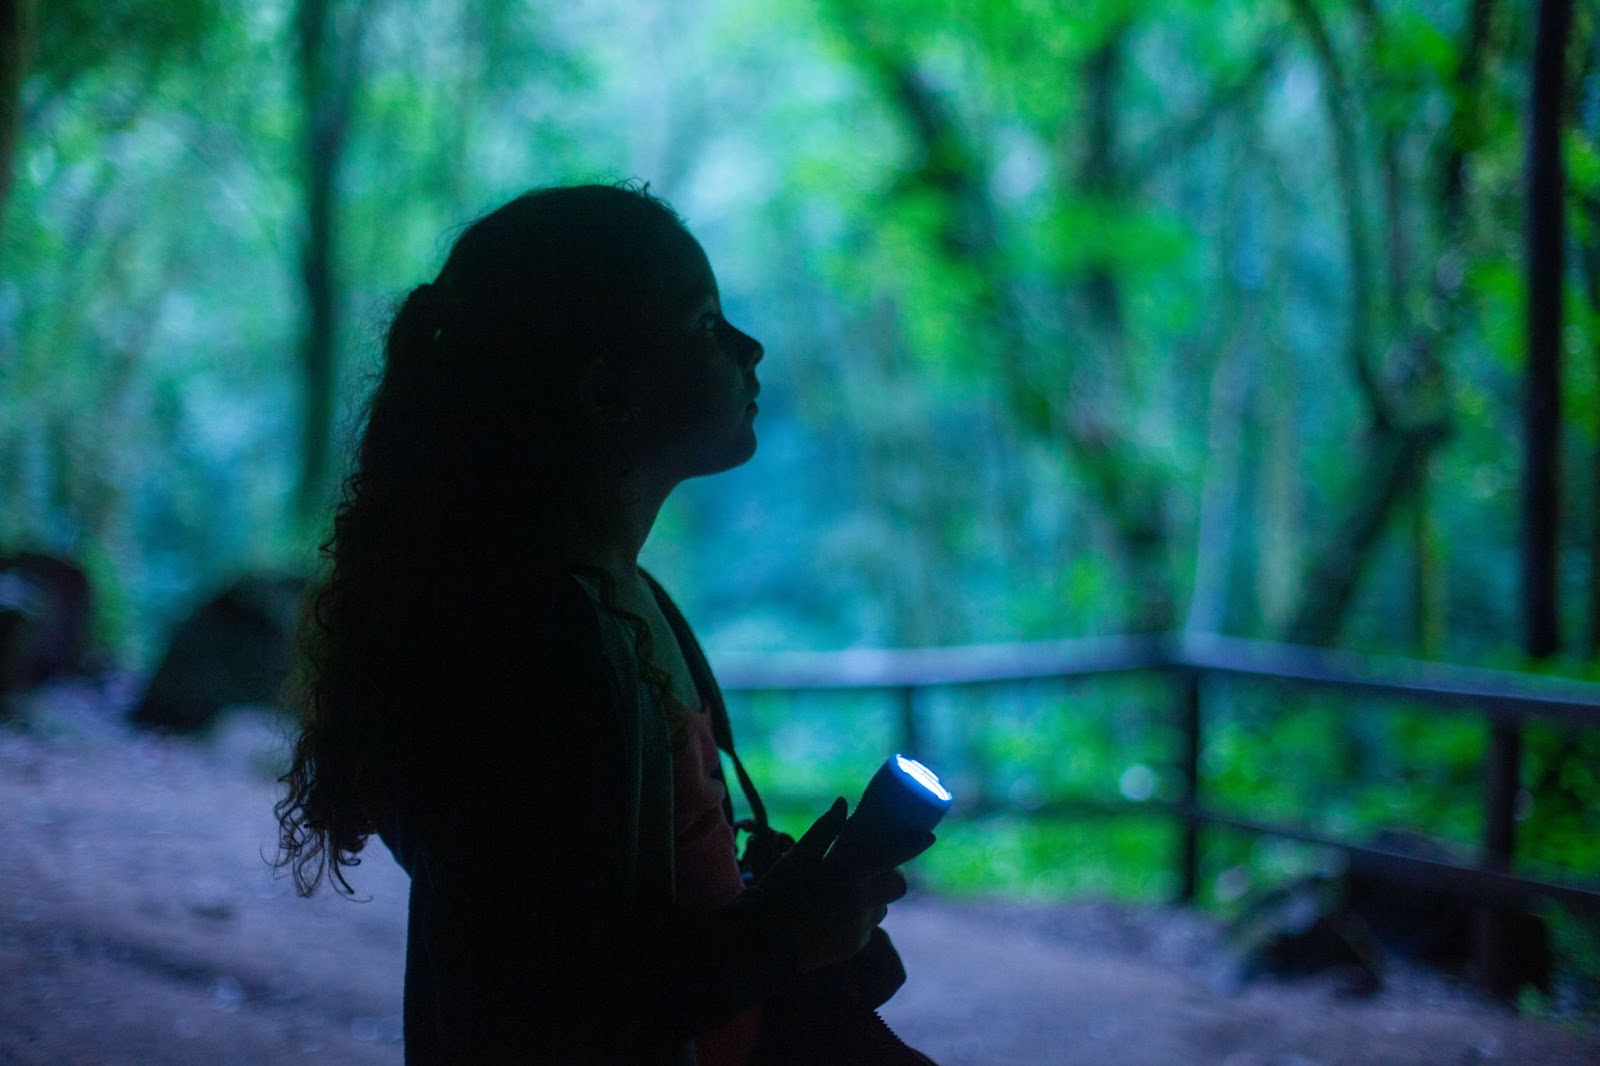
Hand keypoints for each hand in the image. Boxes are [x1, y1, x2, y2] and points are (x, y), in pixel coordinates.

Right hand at [750, 798, 916, 972]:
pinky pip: (866, 927)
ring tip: (841, 896)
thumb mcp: (797, 857)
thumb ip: (825, 831)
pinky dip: (856, 919)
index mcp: (846, 874)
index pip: (889, 855)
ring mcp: (860, 926)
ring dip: (871, 898)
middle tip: (872, 869)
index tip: (930, 836)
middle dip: (891, 875)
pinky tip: (831, 918)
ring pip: (881, 907)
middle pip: (897, 885)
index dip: (912, 845)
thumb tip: (843, 803)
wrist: (763, 944)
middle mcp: (859, 902)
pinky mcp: (855, 945)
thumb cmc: (777, 893)